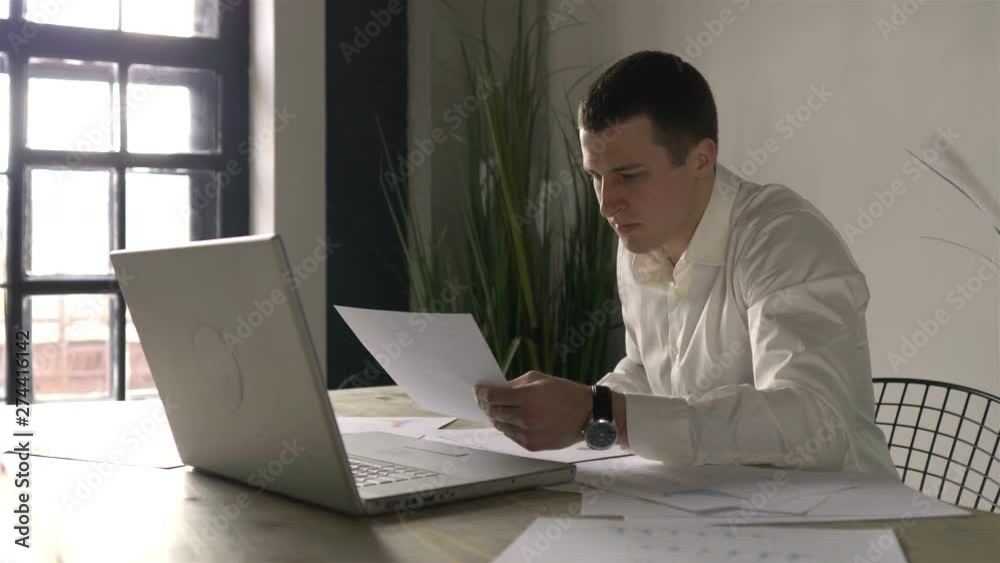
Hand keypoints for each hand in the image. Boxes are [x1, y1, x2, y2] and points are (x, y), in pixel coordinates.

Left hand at [474, 371, 591, 450]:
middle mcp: (525, 418)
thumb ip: (515, 385)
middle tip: (483, 400)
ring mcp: (528, 434)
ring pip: (500, 426)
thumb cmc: (564, 393)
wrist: (587, 414)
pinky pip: (511, 436)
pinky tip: (510, 420)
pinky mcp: (531, 446)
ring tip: (497, 410)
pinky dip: (507, 427)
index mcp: (526, 398)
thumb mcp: (538, 379)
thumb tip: (496, 390)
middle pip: (493, 412)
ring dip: (495, 417)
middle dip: (486, 405)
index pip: (492, 397)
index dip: (481, 393)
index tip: (478, 390)